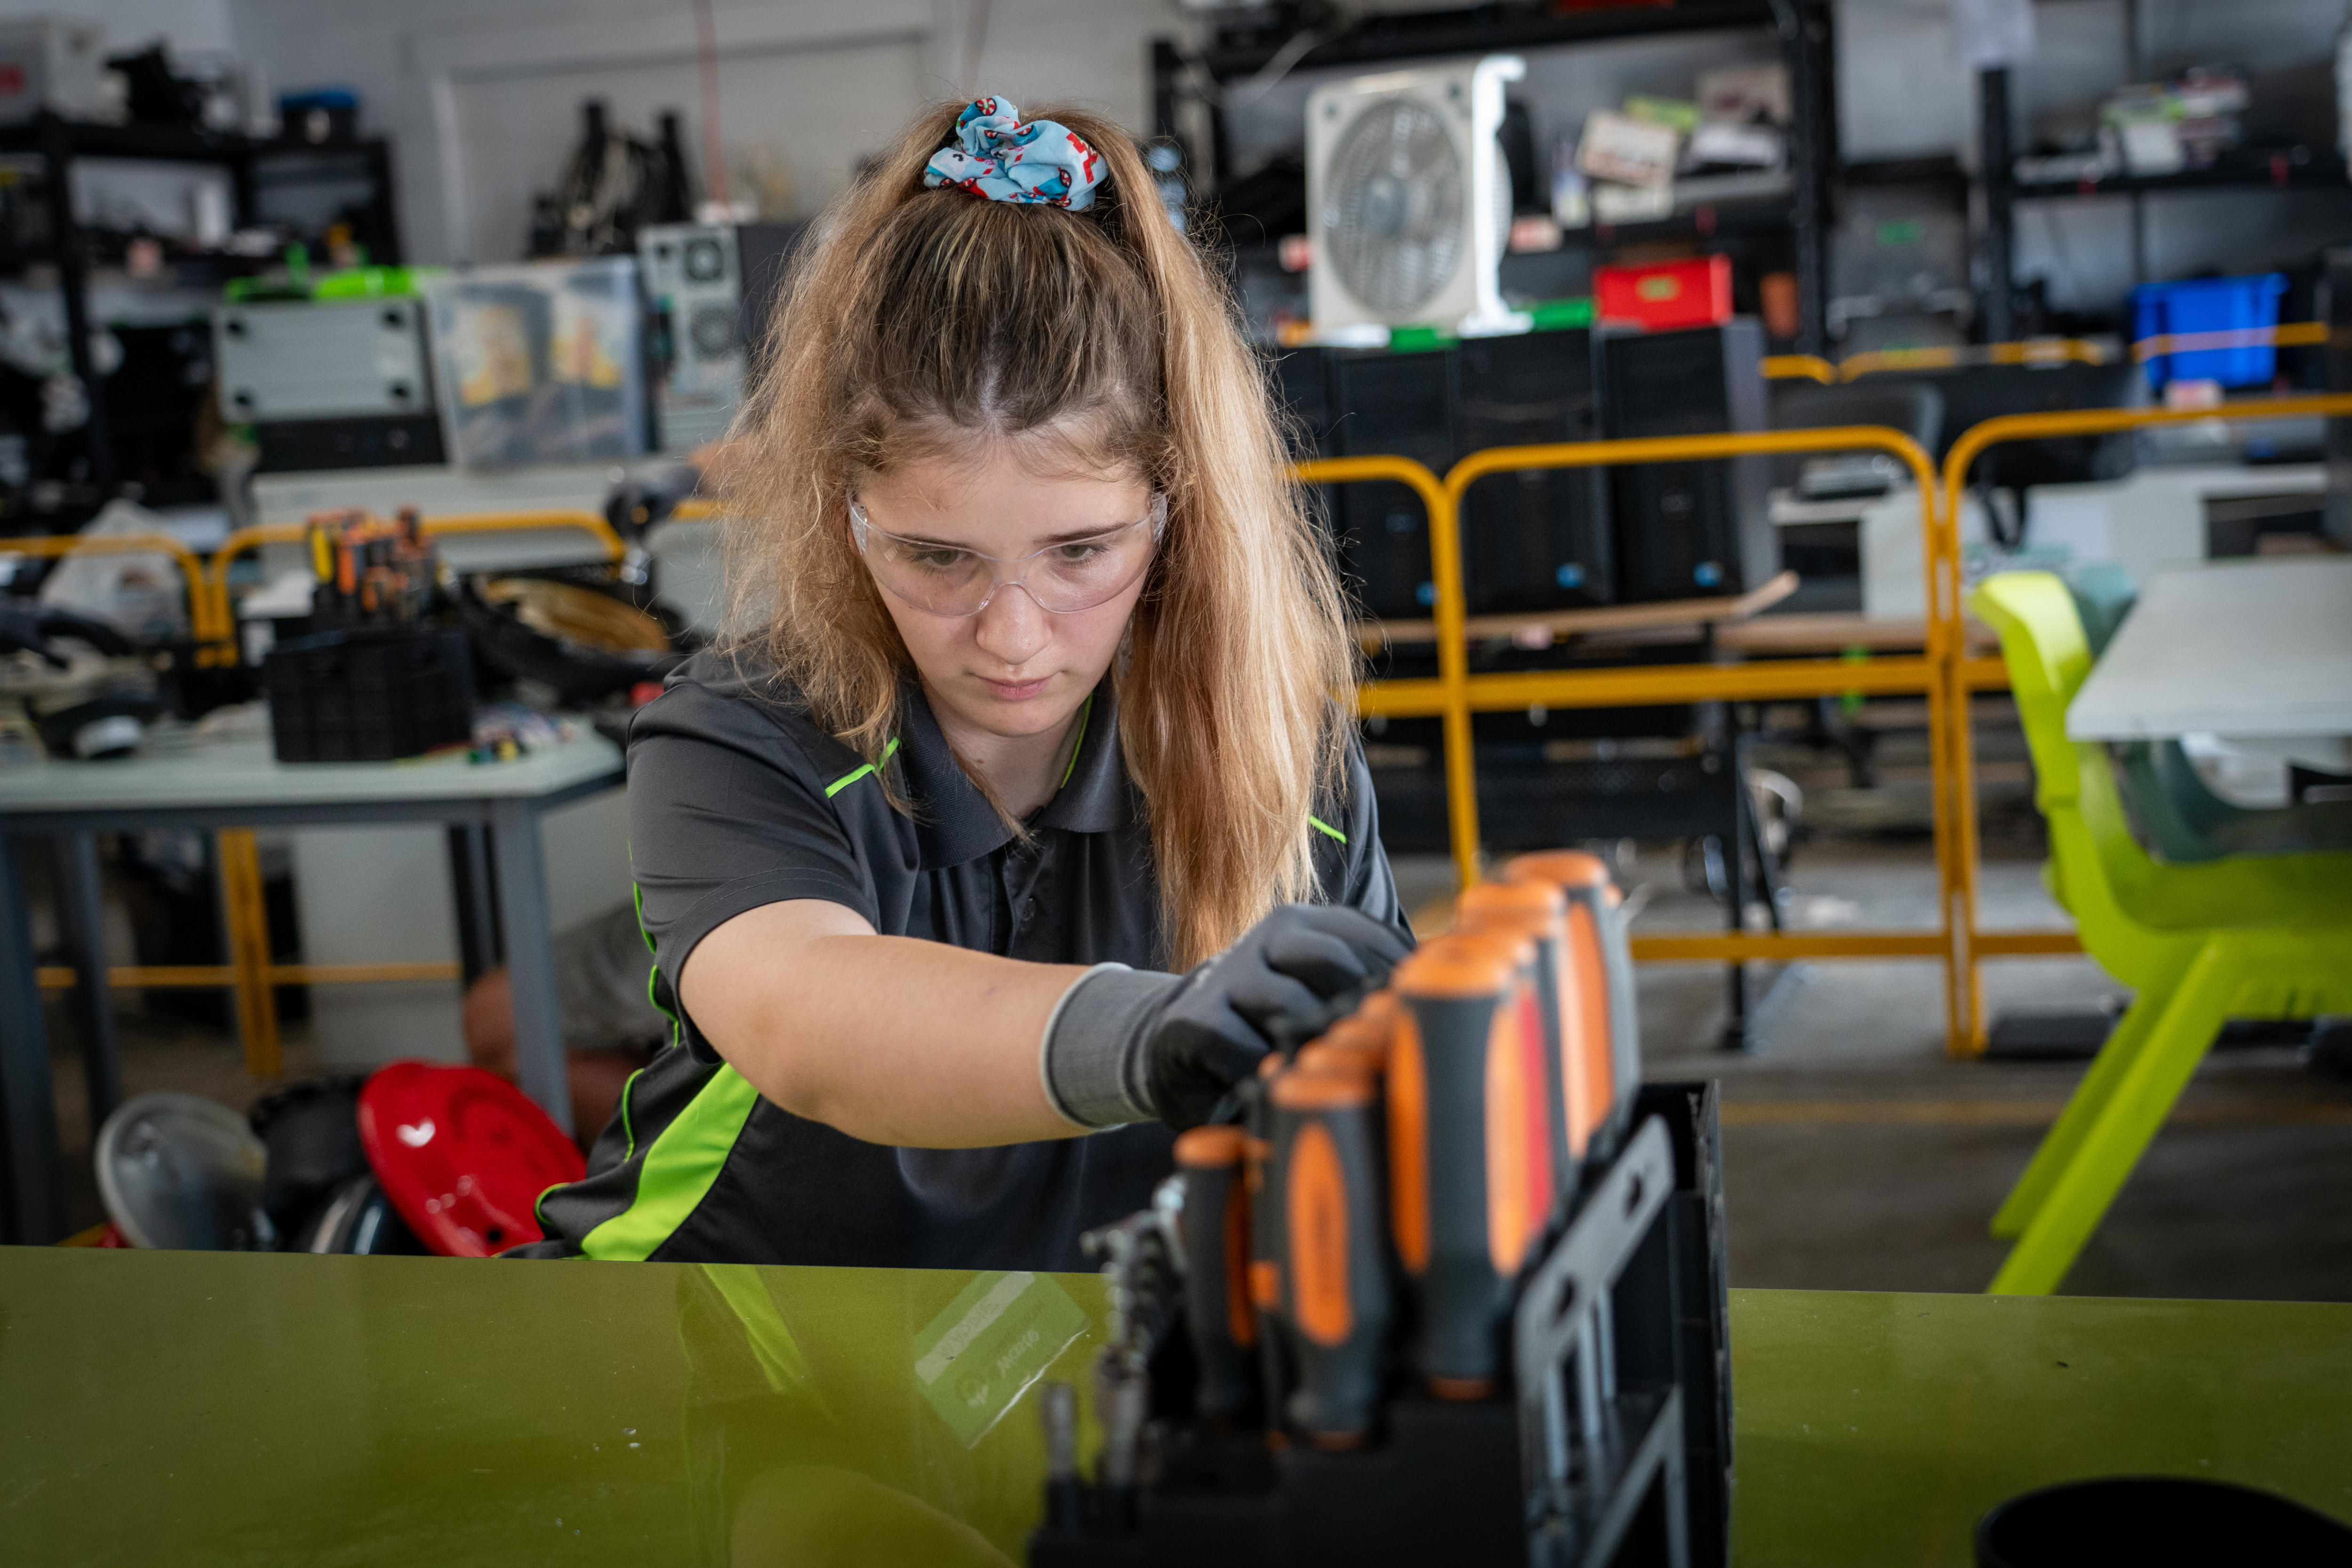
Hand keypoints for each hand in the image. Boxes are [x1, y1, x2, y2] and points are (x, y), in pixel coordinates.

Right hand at [1142, 903, 1410, 1130]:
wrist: (1177, 1040)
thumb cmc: (1268, 1024)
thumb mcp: (1315, 994)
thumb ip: (1365, 988)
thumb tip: (1452, 992)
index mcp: (1304, 925)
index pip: (1369, 937)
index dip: (1402, 976)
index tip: (1422, 1018)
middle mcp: (1266, 939)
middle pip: (1335, 962)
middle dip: (1362, 1010)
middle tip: (1380, 1053)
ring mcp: (1229, 976)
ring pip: (1293, 1010)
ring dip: (1318, 1050)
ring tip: (1334, 1079)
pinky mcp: (1196, 1021)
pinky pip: (1247, 1052)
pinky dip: (1271, 1077)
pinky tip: (1283, 1092)